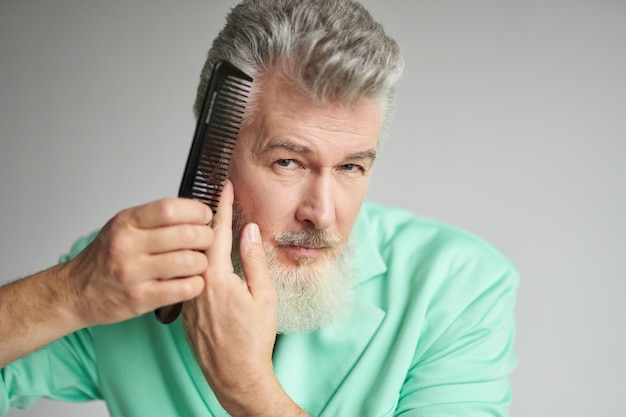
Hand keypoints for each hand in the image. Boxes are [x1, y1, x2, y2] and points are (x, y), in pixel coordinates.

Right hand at [65, 198, 212, 326]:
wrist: (76, 292)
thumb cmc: (106, 257)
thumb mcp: (123, 226)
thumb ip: (155, 218)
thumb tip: (196, 210)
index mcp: (127, 222)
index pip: (170, 208)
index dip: (196, 211)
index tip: (206, 215)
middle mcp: (128, 245)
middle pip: (186, 234)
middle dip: (207, 236)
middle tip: (207, 240)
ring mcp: (133, 273)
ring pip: (190, 262)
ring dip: (203, 262)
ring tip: (199, 263)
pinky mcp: (141, 298)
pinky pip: (184, 288)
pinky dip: (196, 284)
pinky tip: (192, 281)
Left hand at [182, 180, 293, 414]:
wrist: (235, 375)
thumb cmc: (253, 339)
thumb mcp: (263, 295)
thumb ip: (253, 259)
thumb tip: (249, 231)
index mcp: (215, 277)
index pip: (216, 231)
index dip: (222, 206)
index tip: (225, 187)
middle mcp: (195, 284)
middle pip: (198, 241)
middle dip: (207, 217)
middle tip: (216, 198)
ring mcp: (188, 298)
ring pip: (192, 259)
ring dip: (201, 240)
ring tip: (210, 224)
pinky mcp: (186, 311)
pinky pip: (191, 278)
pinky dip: (198, 263)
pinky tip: (206, 261)